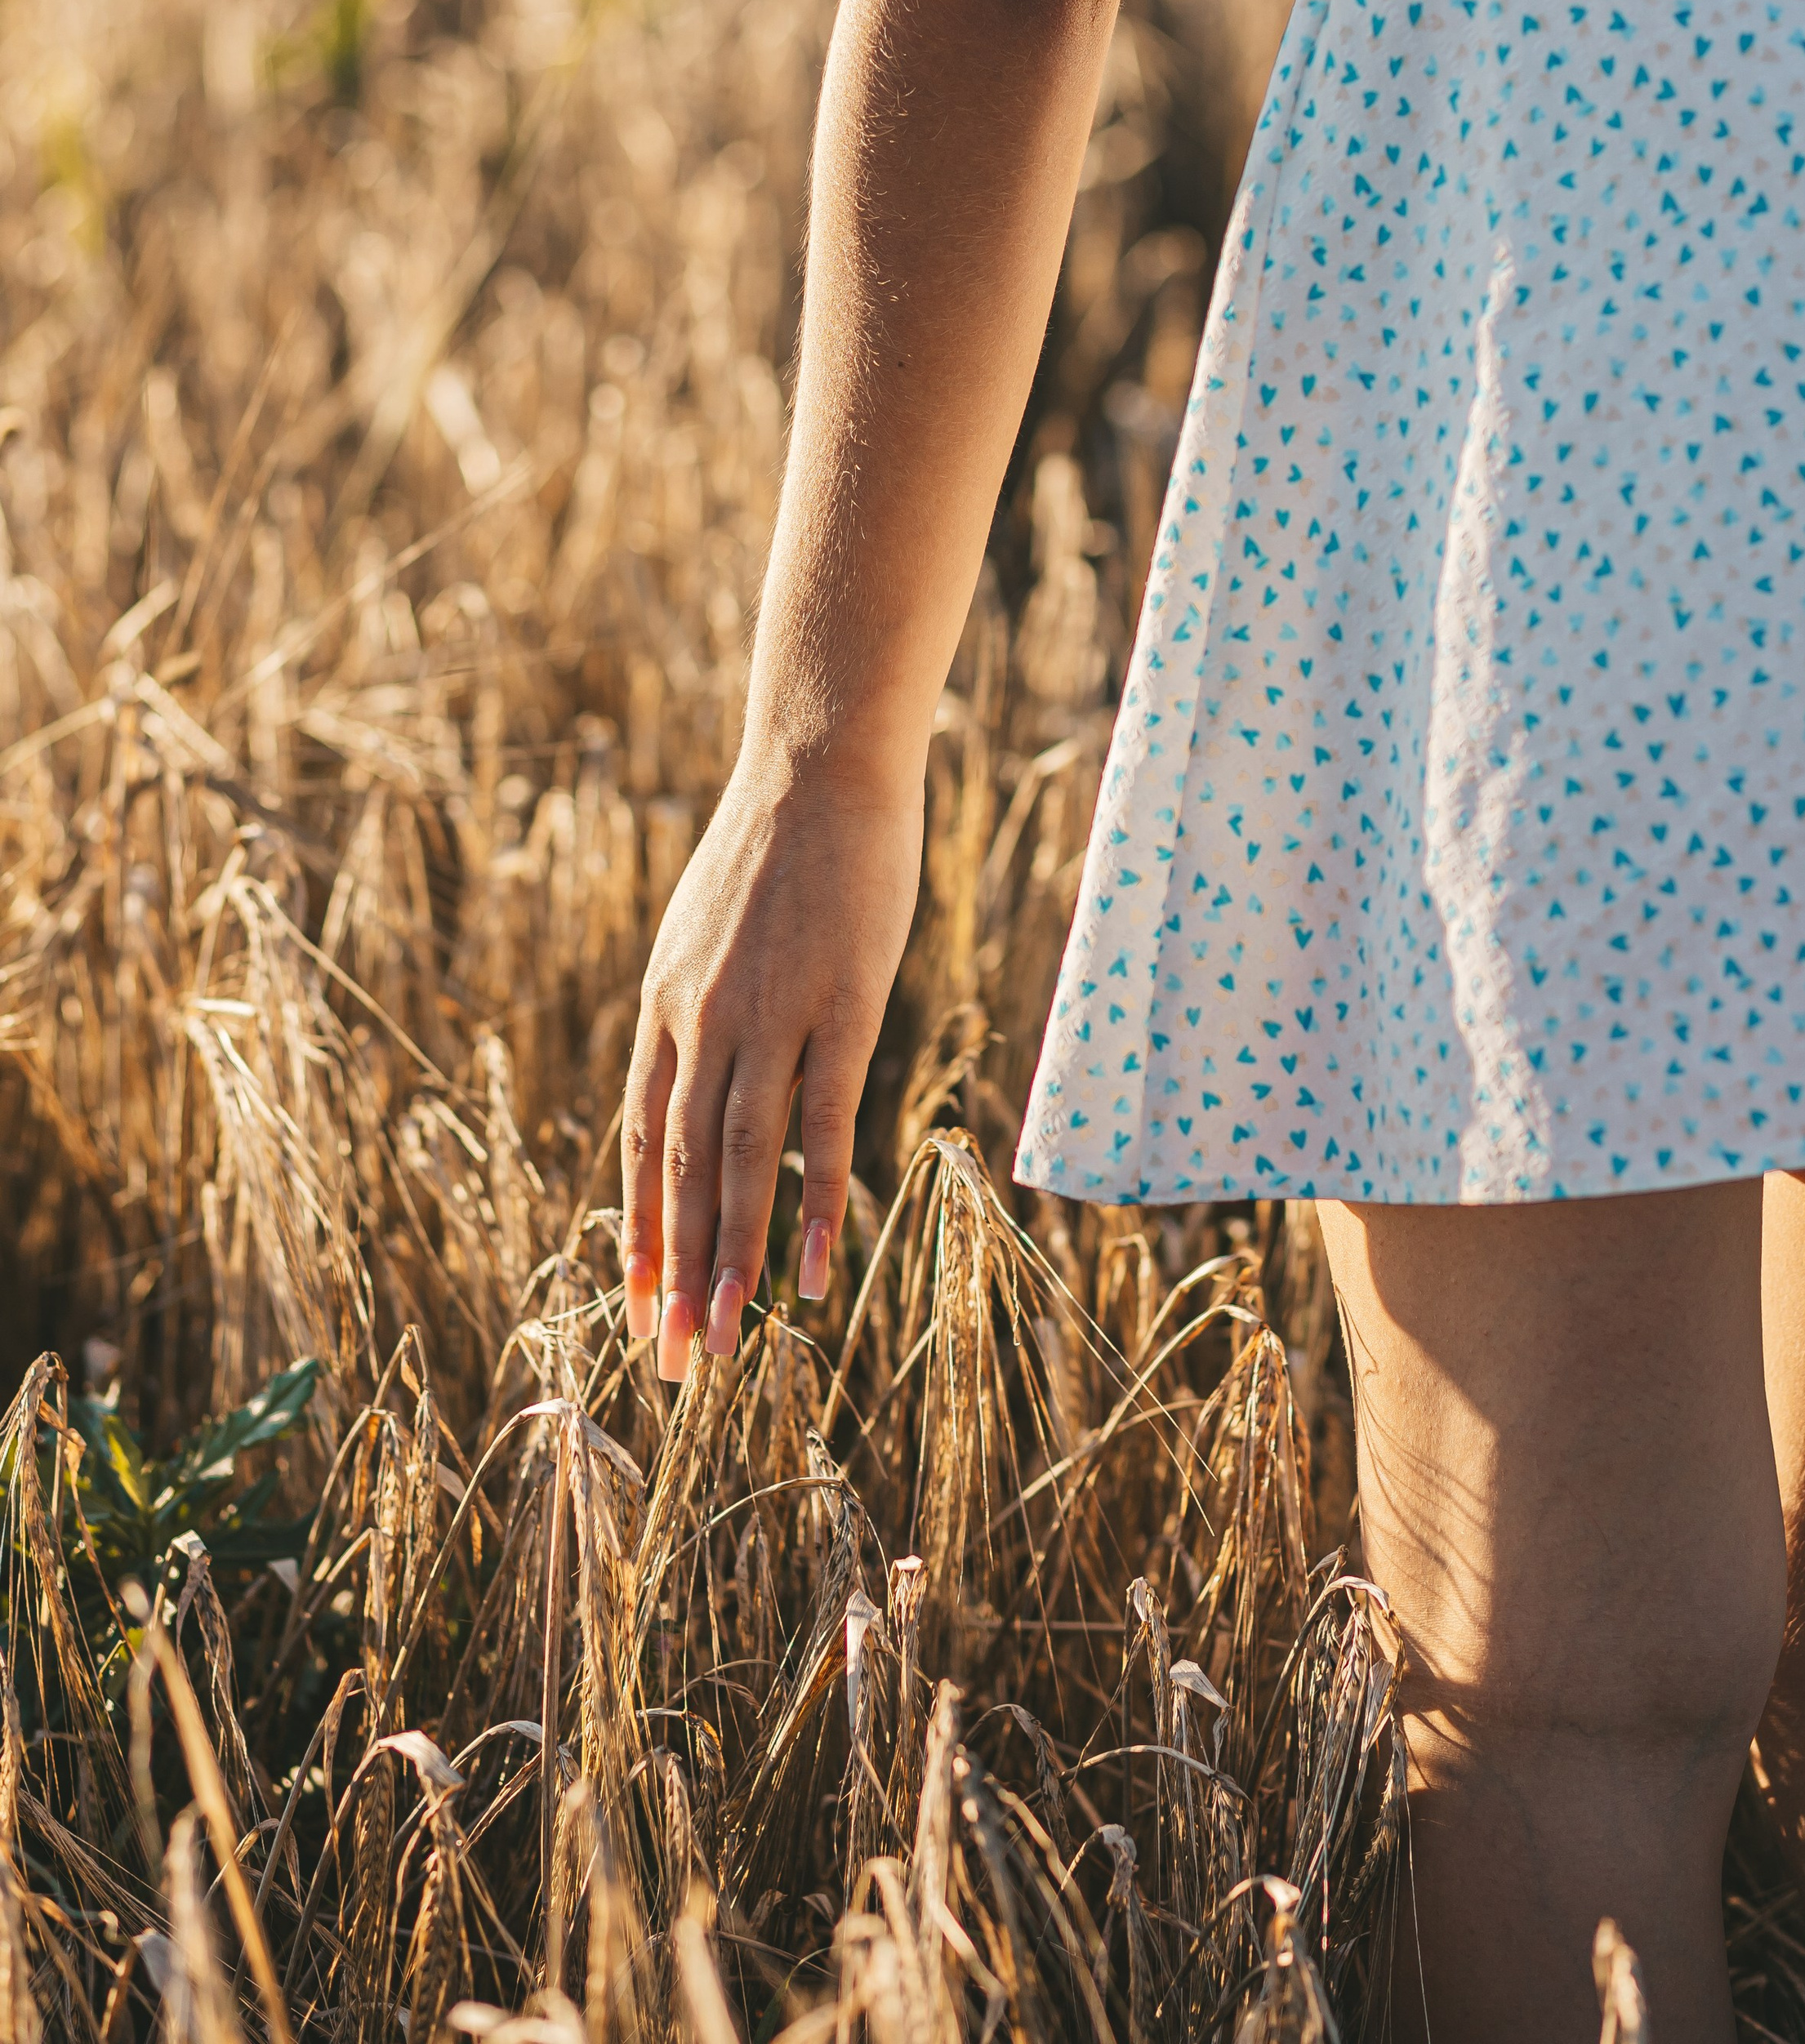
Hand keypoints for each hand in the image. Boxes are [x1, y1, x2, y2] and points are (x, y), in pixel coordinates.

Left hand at [620, 763, 922, 1377]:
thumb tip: (697, 1059)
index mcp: (666, 1004)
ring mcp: (770, 1017)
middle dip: (672, 1274)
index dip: (637, 1229)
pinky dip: (815, 1210)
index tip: (638, 1306)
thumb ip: (700, 998)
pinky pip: (820, 1129)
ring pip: (737, 1163)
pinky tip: (817, 1278)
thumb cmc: (777, 843)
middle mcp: (702, 1021)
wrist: (822, 764)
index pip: (639, 1140)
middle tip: (672, 1365)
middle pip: (677, 1169)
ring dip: (728, 1261)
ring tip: (724, 1343)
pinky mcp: (841, 1009)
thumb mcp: (709, 925)